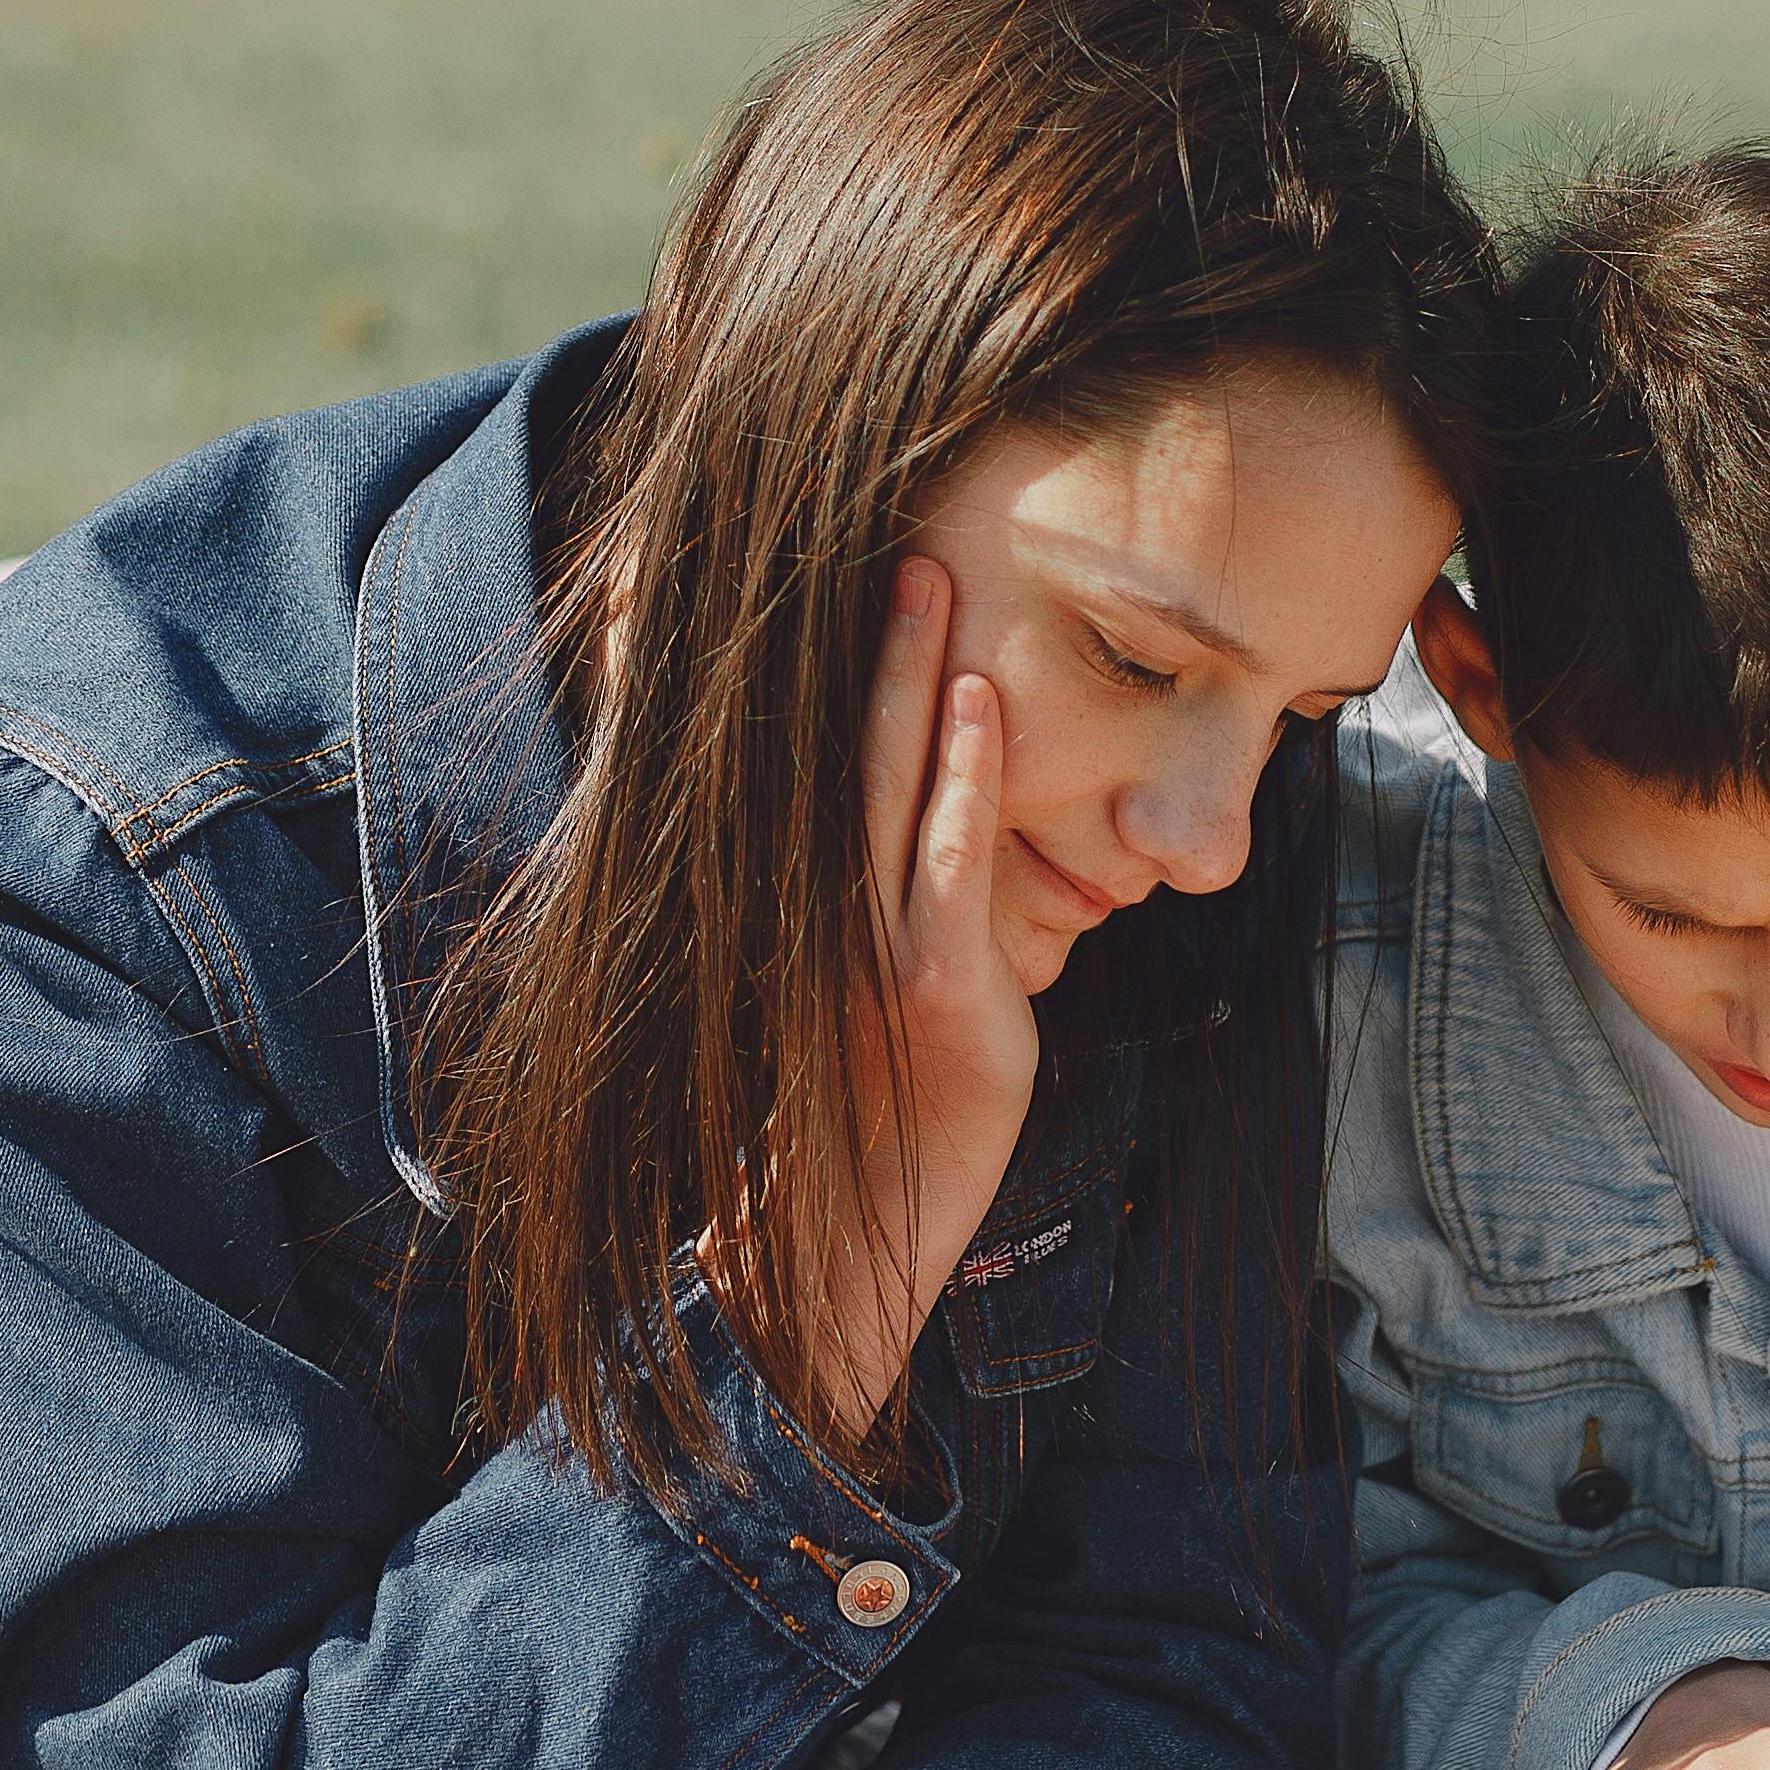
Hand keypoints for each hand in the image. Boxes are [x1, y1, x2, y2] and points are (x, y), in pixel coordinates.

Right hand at [773, 555, 1041, 1440]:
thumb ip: (874, 908)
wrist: (852, 1244)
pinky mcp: (937, 990)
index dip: (795, 668)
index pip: (796, 760)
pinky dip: (963, 779)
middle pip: (831, 746)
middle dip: (853, 636)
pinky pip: (949, 865)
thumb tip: (887, 831)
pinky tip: (982, 704)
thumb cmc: (865, 1115)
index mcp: (796, 908)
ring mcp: (873, 948)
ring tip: (923, 571)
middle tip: (876, 525)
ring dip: (906, 673)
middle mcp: (818, 913)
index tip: (787, 573)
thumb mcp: (850, 997)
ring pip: (885, 782)